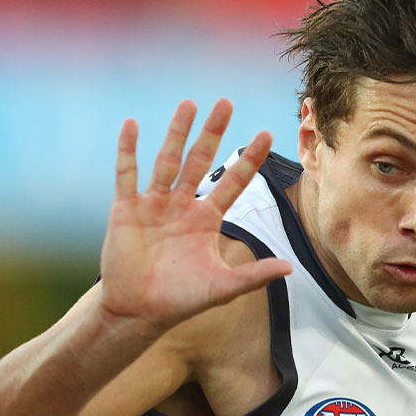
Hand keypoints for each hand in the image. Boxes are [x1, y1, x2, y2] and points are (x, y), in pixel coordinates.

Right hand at [99, 99, 291, 336]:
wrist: (137, 312)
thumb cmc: (179, 300)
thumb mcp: (221, 288)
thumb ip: (254, 275)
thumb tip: (290, 268)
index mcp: (205, 219)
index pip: (233, 182)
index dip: (249, 159)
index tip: (267, 133)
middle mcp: (181, 205)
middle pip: (200, 161)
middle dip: (212, 133)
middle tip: (225, 102)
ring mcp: (153, 204)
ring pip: (167, 161)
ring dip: (178, 133)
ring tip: (189, 103)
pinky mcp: (125, 209)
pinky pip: (127, 174)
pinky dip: (128, 150)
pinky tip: (132, 125)